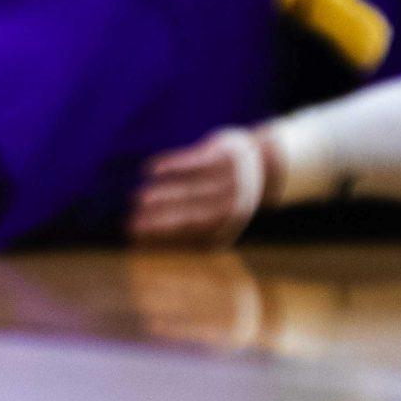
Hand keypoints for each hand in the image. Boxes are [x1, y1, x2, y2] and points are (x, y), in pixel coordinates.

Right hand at [129, 128, 273, 247]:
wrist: (269, 163)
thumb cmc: (232, 193)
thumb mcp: (222, 214)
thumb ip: (197, 229)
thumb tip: (158, 244)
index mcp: (228, 222)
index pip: (190, 233)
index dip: (164, 236)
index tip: (136, 239)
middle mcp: (230, 204)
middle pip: (190, 215)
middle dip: (160, 221)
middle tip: (131, 225)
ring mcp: (228, 179)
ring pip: (190, 190)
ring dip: (164, 195)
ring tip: (137, 200)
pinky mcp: (223, 155)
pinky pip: (194, 162)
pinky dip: (172, 165)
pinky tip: (150, 169)